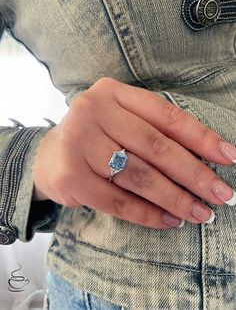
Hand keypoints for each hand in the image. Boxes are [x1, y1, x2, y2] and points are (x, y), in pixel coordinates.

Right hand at [33, 77, 235, 228]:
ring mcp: (78, 144)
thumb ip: (153, 131)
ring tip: (199, 212)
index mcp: (111, 92)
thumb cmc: (95, 137)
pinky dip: (148, 214)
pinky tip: (169, 220)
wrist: (50, 156)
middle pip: (155, 146)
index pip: (165, 114)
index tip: (228, 157)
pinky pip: (118, 201)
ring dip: (174, 198)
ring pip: (139, 176)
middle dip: (193, 174)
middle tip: (220, 194)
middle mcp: (92, 112)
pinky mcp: (71, 177)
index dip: (200, 137)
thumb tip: (205, 158)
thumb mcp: (121, 121)